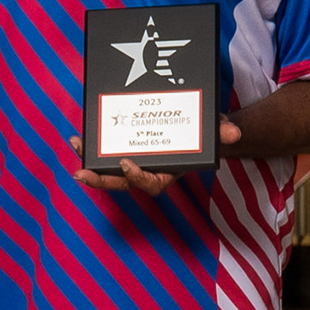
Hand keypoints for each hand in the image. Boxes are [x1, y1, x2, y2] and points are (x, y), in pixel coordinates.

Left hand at [69, 119, 242, 196]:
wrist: (196, 125)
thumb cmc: (204, 133)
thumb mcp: (215, 131)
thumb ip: (221, 133)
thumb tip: (233, 133)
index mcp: (166, 173)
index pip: (149, 184)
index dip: (136, 177)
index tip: (126, 164)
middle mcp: (146, 171)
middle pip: (120, 182)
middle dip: (100, 180)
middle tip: (81, 173)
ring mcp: (133, 161)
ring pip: (107, 169)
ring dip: (88, 161)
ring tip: (76, 146)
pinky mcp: (123, 148)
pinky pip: (104, 152)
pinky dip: (91, 147)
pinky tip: (79, 137)